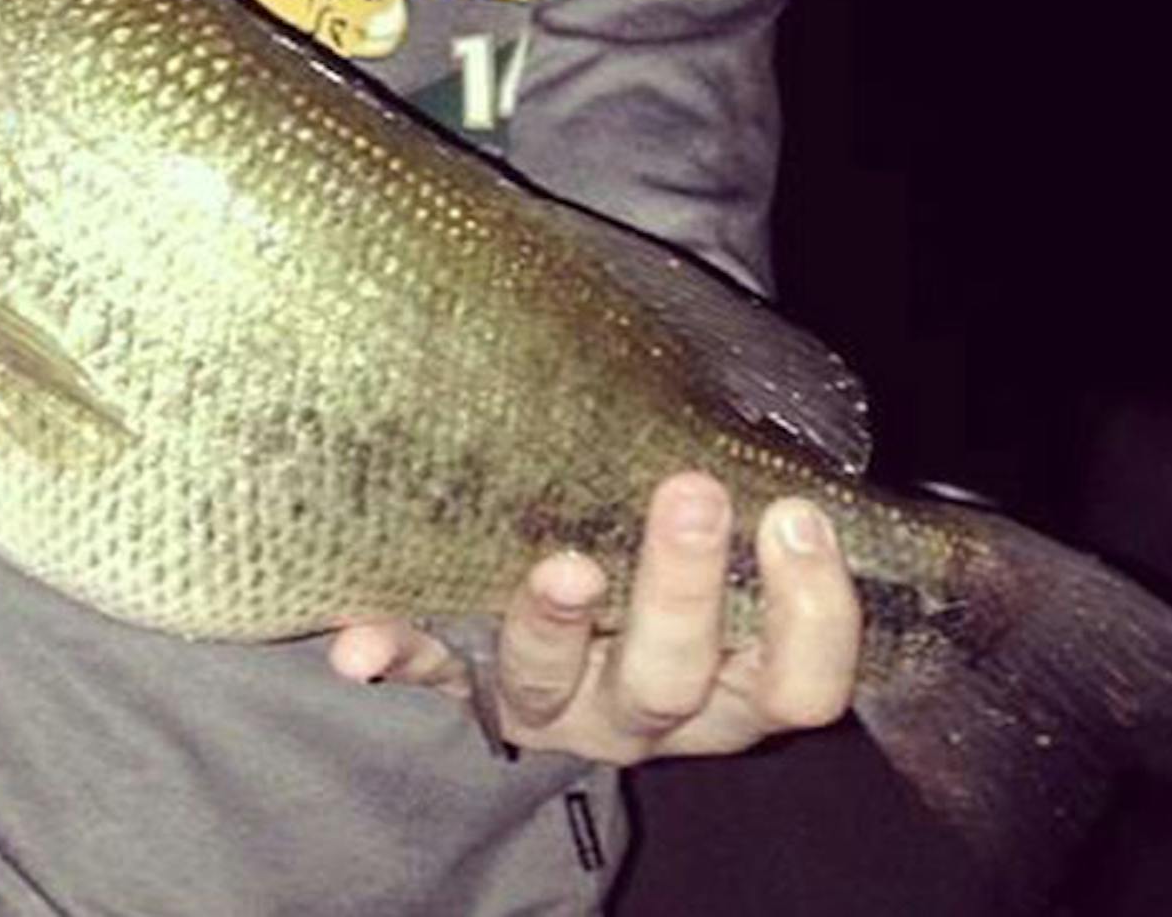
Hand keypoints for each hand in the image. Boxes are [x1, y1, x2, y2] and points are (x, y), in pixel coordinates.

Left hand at [328, 472, 860, 761]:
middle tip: (692, 490)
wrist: (571, 584)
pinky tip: (359, 645)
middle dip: (685, 587)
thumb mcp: (718, 540)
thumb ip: (749, 491)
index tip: (795, 512)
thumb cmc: (664, 540)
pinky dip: (394, 653)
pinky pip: (424, 671)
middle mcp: (640, 707)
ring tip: (562, 567)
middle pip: (674, 679)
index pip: (799, 685)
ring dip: (550, 623)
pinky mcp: (460, 676)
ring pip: (551, 683)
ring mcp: (546, 700)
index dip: (812, 616)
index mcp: (724, 682)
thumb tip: (792, 464)